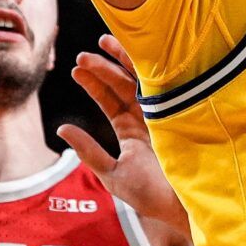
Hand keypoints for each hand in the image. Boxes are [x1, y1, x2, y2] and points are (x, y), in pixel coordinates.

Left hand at [57, 36, 188, 230]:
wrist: (183, 203)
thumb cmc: (150, 194)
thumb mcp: (112, 174)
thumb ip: (89, 151)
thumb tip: (62, 129)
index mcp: (132, 131)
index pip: (109, 101)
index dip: (94, 84)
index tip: (76, 69)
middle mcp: (147, 117)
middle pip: (123, 85)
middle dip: (104, 68)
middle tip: (84, 55)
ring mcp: (164, 111)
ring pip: (141, 80)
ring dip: (122, 61)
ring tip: (103, 43)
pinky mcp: (179, 108)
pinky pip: (163, 83)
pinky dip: (150, 67)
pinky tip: (135, 52)